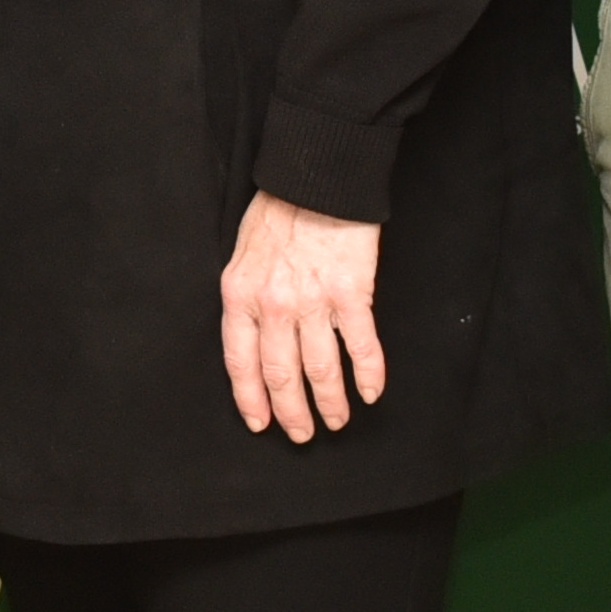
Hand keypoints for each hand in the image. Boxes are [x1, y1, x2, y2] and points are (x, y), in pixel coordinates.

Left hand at [219, 194, 389, 443]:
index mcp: (240, 295)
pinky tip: (371, 392)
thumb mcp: (242, 254)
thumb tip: (252, 333)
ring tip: (337, 421)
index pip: (240, 363)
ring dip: (330, 402)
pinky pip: (360, 346)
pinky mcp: (350, 293)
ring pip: (320, 369)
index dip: (251, 399)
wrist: (316, 177)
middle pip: (281, 374)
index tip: (260, 424)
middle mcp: (273, 305)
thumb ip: (246, 295)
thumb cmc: (278, 211)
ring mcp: (312, 301)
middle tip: (302, 434)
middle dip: (292, 412)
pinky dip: (368, 374)